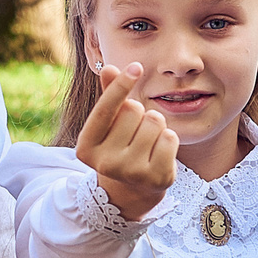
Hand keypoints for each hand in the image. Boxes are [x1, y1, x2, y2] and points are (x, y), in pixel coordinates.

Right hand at [74, 63, 177, 217]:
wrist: (132, 190)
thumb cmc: (119, 147)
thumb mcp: (109, 124)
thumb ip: (109, 97)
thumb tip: (109, 68)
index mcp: (86, 147)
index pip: (105, 109)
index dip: (121, 85)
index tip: (136, 67)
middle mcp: (106, 163)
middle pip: (134, 110)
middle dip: (139, 113)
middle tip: (134, 132)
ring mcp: (132, 173)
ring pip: (155, 121)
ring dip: (155, 125)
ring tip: (147, 141)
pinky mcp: (157, 178)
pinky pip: (170, 137)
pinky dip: (169, 139)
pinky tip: (159, 152)